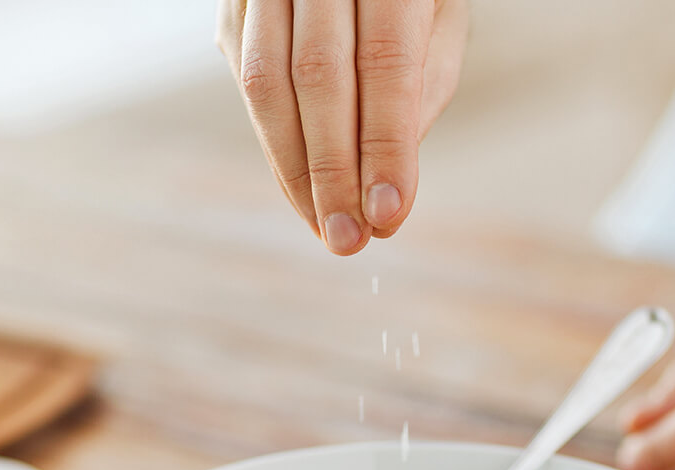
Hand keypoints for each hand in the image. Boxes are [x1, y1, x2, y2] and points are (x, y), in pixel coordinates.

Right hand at [216, 0, 468, 254]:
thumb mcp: (441, 14)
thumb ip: (422, 84)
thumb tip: (387, 177)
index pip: (384, 62)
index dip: (385, 144)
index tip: (390, 217)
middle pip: (317, 76)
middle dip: (334, 171)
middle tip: (351, 241)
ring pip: (265, 81)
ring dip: (295, 170)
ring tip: (328, 228)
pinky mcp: (233, 3)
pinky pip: (248, 81)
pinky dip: (277, 144)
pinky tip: (304, 190)